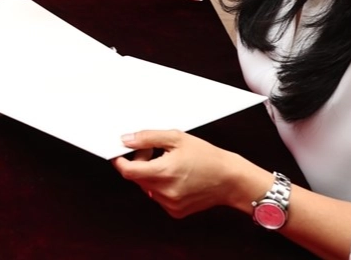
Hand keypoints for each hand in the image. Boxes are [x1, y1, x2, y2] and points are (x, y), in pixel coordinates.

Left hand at [112, 130, 267, 218]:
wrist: (230, 179)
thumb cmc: (207, 157)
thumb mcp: (177, 138)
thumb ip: (148, 138)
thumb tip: (126, 140)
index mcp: (164, 172)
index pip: (128, 171)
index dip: (121, 161)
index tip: (120, 154)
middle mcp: (165, 192)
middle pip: (136, 178)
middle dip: (139, 164)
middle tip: (153, 152)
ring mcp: (171, 204)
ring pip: (147, 187)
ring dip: (150, 175)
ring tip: (168, 164)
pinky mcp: (176, 211)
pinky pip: (158, 197)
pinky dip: (161, 187)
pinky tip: (176, 178)